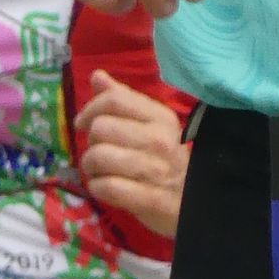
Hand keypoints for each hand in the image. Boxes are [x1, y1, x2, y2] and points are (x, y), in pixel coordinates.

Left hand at [75, 70, 188, 237]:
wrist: (195, 202)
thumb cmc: (166, 160)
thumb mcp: (151, 125)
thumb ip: (123, 99)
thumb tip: (97, 75)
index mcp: (159, 117)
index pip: (114, 99)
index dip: (90, 110)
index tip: (84, 124)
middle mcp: (158, 139)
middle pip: (101, 128)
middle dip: (91, 142)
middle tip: (100, 152)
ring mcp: (154, 170)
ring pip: (98, 156)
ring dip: (91, 167)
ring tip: (100, 172)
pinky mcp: (148, 199)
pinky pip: (105, 187)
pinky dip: (97, 188)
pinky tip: (104, 187)